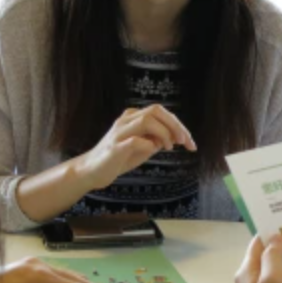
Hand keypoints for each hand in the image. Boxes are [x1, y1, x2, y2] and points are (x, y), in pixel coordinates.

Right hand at [79, 105, 196, 190]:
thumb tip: (176, 137)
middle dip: (175, 125)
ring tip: (170, 147)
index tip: (190, 142)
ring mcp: (119, 132)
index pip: (161, 112)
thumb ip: (157, 139)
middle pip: (156, 111)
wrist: (92, 171)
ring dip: (164, 133)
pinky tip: (152, 151)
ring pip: (147, 120)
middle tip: (185, 142)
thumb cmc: (118, 159)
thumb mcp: (143, 147)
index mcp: (133, 117)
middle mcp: (126, 120)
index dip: (179, 125)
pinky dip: (148, 144)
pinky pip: (135, 140)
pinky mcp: (115, 147)